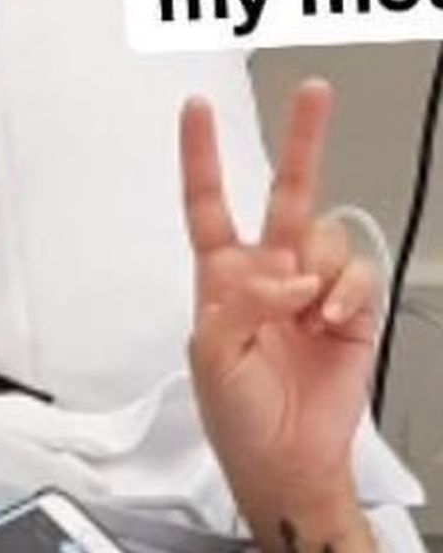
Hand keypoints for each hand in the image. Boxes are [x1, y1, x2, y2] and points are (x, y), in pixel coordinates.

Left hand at [180, 79, 378, 523]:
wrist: (287, 460)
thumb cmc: (237, 415)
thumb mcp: (212, 358)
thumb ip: (240, 306)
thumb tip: (285, 276)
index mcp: (222, 278)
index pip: (208, 205)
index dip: (202, 157)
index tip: (197, 110)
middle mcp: (269, 272)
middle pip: (285, 193)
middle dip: (302, 141)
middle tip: (314, 92)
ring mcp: (313, 287)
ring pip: (325, 236)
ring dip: (317, 272)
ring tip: (305, 316)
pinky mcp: (351, 307)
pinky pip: (356, 272)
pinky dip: (345, 293)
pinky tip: (330, 320)